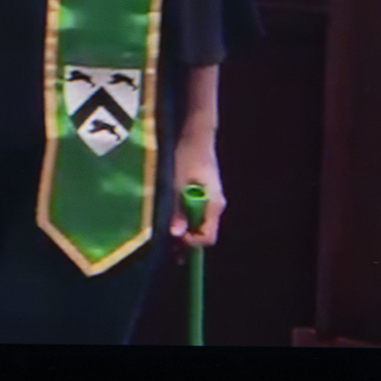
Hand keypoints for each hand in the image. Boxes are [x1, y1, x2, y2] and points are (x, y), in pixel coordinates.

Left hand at [171, 126, 224, 248]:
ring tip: (165, 238)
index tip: (174, 239)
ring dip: (184, 231)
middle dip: (186, 242)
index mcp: (214, 203)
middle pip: (204, 233)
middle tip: (165, 246)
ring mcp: (211, 201)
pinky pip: (196, 214)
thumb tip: (176, 234)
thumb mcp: (176, 181)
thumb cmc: (186, 154)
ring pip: (199, 225)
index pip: (207, 236)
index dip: (191, 243)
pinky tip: (171, 222)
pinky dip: (185, 220)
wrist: (195, 134)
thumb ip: (177, 207)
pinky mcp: (203, 195)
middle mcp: (216, 205)